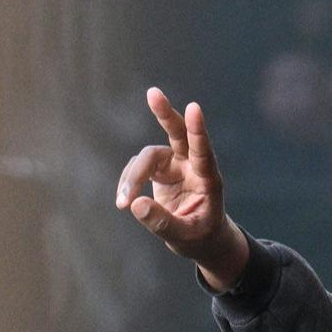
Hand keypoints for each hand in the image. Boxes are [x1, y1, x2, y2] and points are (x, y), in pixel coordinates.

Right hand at [116, 88, 247, 289]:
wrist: (200, 239)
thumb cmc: (199, 236)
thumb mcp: (184, 236)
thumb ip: (162, 222)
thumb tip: (134, 204)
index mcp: (208, 180)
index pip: (203, 152)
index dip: (198, 131)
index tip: (194, 108)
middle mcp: (192, 166)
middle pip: (178, 134)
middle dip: (165, 114)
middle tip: (153, 93)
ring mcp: (175, 165)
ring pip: (148, 157)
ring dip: (132, 177)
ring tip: (122, 204)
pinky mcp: (160, 169)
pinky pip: (138, 167)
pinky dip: (127, 182)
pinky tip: (125, 202)